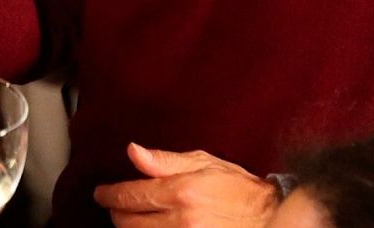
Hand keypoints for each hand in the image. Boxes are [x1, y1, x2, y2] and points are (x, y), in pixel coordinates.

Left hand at [94, 144, 277, 226]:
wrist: (271, 219)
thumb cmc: (240, 190)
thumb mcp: (204, 163)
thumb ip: (164, 160)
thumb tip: (132, 152)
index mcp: (181, 192)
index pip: (129, 196)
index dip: (109, 195)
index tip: (102, 194)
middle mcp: (180, 220)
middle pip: (127, 222)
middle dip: (117, 212)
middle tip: (118, 205)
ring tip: (132, 219)